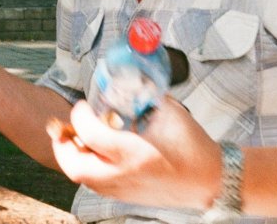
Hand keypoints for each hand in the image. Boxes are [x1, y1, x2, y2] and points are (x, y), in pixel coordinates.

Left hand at [48, 98, 220, 210]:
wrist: (213, 181)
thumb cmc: (194, 147)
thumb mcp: (169, 113)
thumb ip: (144, 95)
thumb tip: (126, 80)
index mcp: (135, 152)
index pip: (89, 132)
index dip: (80, 114)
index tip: (84, 105)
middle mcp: (124, 175)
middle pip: (75, 165)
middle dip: (63, 144)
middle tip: (63, 127)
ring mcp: (124, 189)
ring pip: (82, 178)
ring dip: (72, 156)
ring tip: (77, 138)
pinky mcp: (126, 196)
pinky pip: (95, 184)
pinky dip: (86, 167)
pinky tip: (93, 153)